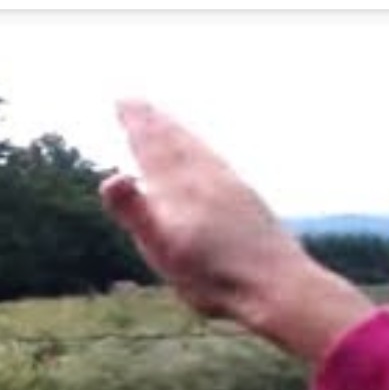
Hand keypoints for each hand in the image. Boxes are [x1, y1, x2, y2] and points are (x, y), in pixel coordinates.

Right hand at [99, 99, 375, 363]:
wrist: (277, 287)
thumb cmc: (213, 277)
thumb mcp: (163, 250)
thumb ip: (136, 213)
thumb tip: (111, 177)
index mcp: (182, 190)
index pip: (153, 149)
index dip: (137, 126)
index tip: (123, 102)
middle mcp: (207, 180)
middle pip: (177, 142)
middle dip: (154, 122)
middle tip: (137, 102)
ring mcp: (231, 188)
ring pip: (199, 150)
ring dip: (179, 133)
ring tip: (166, 123)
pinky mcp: (248, 201)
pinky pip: (217, 163)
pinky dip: (202, 152)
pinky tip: (206, 161)